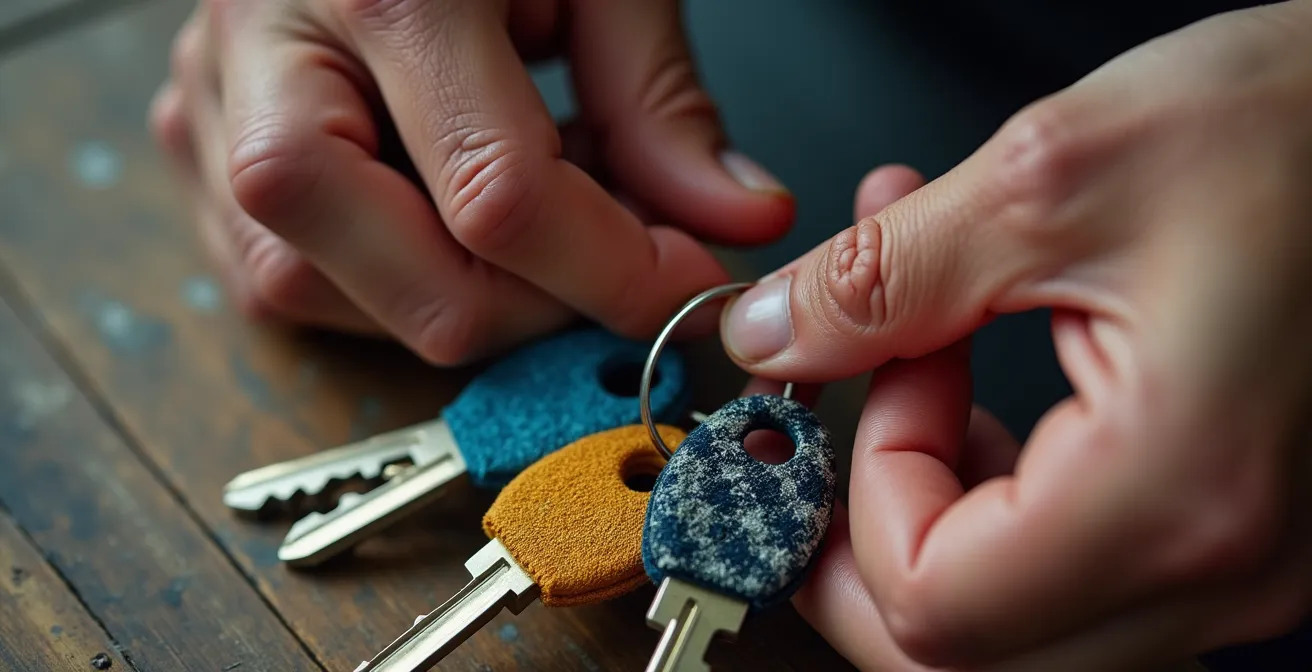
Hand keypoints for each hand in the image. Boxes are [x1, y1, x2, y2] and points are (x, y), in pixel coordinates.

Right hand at [150, 0, 793, 362]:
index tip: (687, 290)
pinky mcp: (188, 132)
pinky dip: (378, 278)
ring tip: (511, 214)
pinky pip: (278, 276)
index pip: (499, 200)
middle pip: (399, 282)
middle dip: (529, 313)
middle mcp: (267, 51)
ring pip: (317, 296)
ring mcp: (207, 97)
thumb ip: (661, 105)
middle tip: (599, 272)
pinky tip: (433, 211)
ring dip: (449, 295)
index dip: (615, 274)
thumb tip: (734, 227)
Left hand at [722, 3, 1311, 668]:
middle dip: (862, 543)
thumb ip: (882, 278)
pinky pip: (1078, 581)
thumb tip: (775, 338)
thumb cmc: (1301, 126)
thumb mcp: (1052, 176)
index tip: (869, 381)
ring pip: (1017, 635)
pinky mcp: (1240, 529)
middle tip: (832, 433)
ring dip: (927, 519)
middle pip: (967, 661)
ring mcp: (1241, 563)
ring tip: (918, 378)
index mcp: (1178, 490)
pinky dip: (997, 511)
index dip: (859, 498)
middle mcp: (1224, 563)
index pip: (935, 604)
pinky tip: (981, 410)